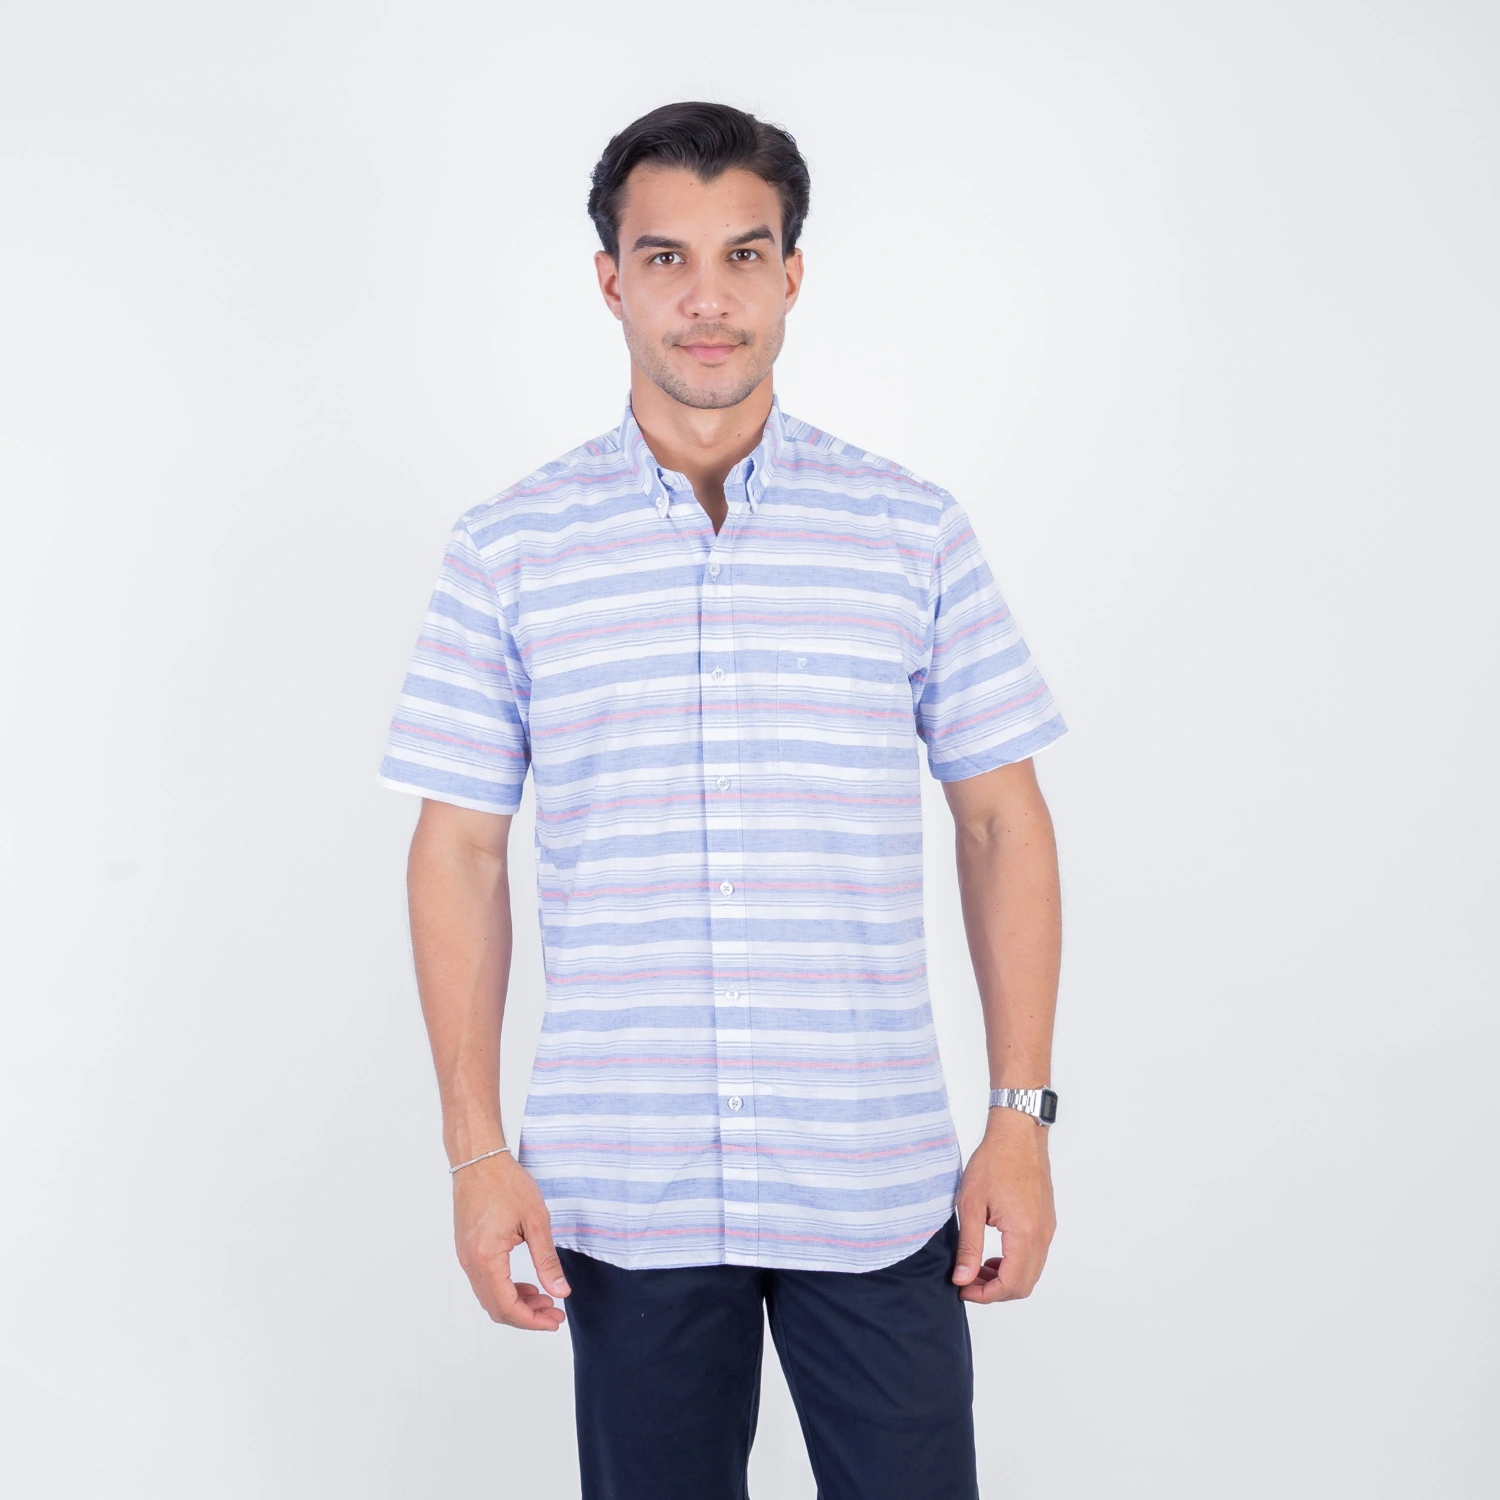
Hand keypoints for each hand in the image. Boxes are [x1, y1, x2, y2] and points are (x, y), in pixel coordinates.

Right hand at [452, 1151, 570, 1330]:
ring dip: (516, 1304)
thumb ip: (547, 1260)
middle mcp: (470, 1262)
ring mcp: (466, 1256)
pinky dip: (505, 1290)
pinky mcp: (467, 1249)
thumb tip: (560, 1292)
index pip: (507, 1306)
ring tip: (544, 1299)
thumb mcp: (536, 1220)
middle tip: (554, 1314)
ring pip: (489, 1297)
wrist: (479, 1159)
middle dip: (526, 1317)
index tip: (554, 1321)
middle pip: (496, 1308)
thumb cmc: (506, 1183)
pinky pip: (484, 1282)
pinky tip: (525, 1284)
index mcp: (486, 1257)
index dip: (532, 1321)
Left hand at [952, 1107, 1055, 1302]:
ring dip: (1006, 1278)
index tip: (962, 1288)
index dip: (985, 1295)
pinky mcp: (1047, 1221)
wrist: (1018, 1134)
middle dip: (995, 1291)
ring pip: (1031, 1272)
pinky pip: (1035, 1256)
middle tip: (968, 1281)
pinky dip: (1016, 1264)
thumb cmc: (993, 1162)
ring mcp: (1047, 1229)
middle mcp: (1042, 1235)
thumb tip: (962, 1279)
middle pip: (1024, 1285)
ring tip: (977, 1268)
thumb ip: (968, 1246)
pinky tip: (994, 1254)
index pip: (1010, 1284)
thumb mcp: (971, 1204)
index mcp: (1024, 1233)